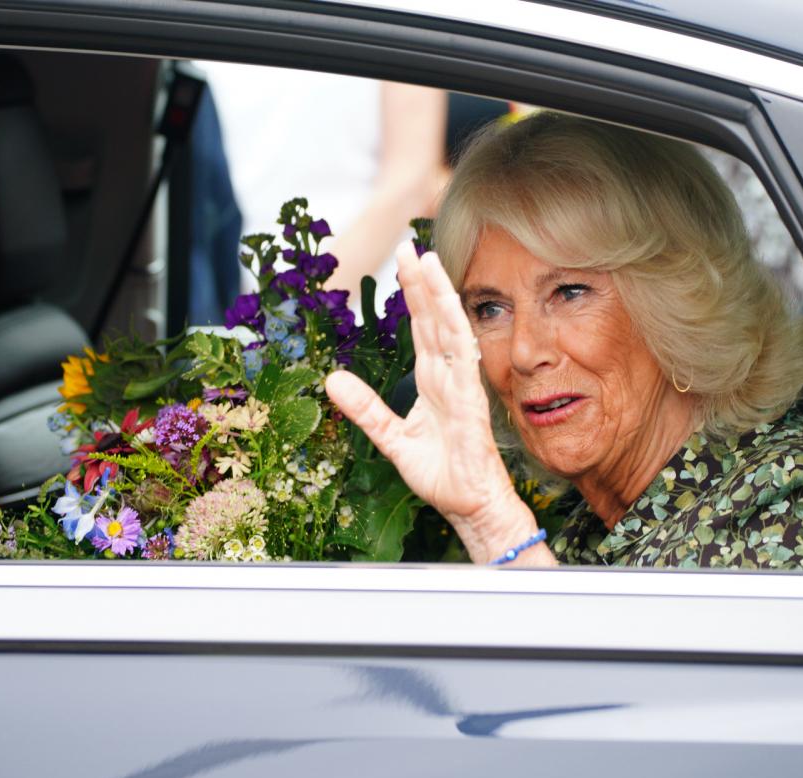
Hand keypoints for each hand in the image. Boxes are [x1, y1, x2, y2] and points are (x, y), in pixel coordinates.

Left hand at [325, 242, 541, 562]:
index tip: (403, 263)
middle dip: (422, 283)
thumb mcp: (391, 439)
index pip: (421, 328)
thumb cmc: (442, 474)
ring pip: (449, 331)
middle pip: (433, 320)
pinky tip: (448, 308)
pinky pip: (462, 362)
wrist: (469, 506)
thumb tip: (332, 380)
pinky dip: (455, 333)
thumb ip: (365, 408)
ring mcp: (461, 387)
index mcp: (433, 382)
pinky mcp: (470, 404)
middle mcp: (449, 377)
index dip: (413, 295)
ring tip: (427, 261)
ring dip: (438, 295)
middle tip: (409, 246)